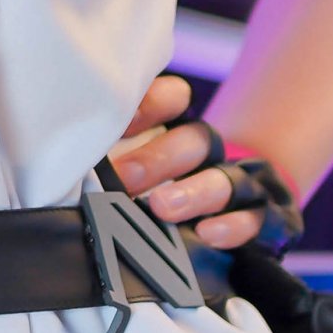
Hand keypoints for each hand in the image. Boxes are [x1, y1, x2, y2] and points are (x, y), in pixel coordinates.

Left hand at [105, 73, 265, 252]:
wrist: (236, 212)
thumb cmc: (163, 194)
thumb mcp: (135, 169)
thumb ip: (110, 159)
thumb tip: (67, 162)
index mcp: (178, 131)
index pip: (172, 99)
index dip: (149, 103)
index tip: (117, 120)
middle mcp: (212, 155)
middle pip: (195, 142)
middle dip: (158, 158)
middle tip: (123, 177)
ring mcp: (241, 185)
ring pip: (225, 180)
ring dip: (194, 192)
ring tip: (162, 207)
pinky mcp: (265, 218)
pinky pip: (255, 219)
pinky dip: (233, 226)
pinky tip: (208, 233)